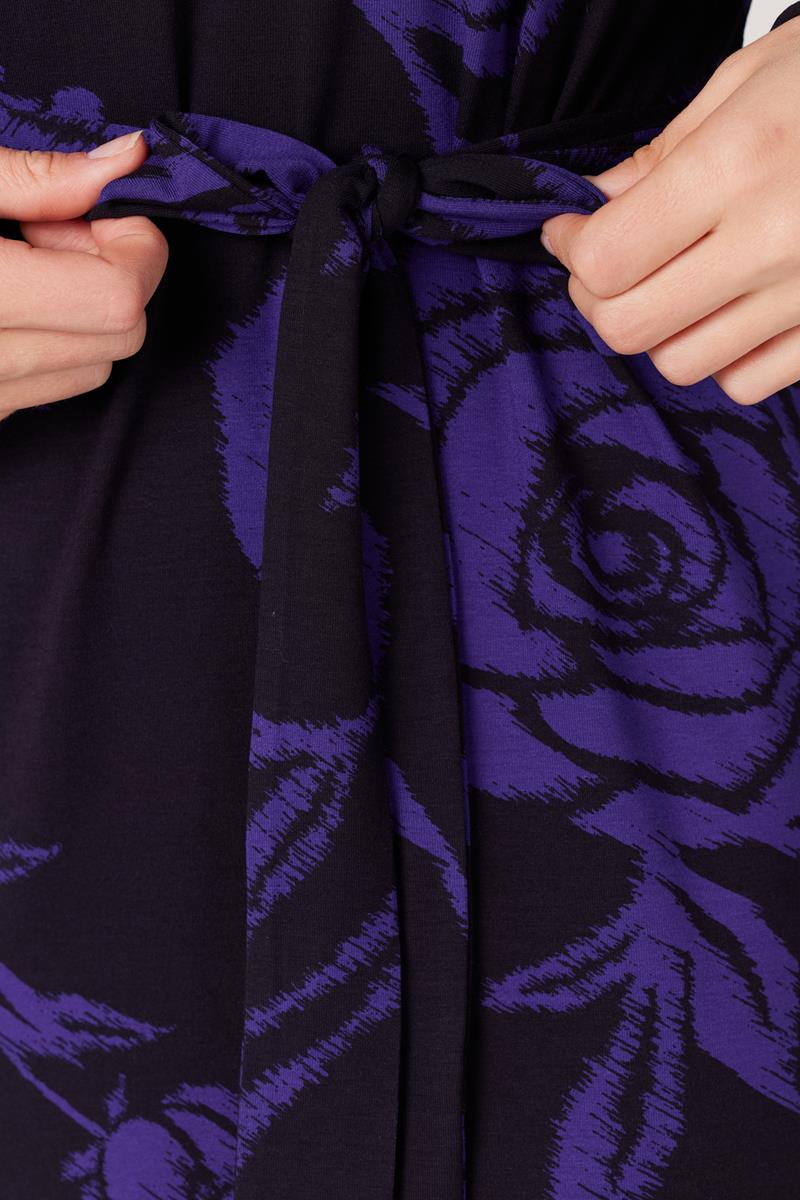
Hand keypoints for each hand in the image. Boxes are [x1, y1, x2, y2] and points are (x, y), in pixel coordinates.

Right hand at [0, 130, 167, 421]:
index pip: (116, 298)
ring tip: (22, 266)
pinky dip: (58, 343)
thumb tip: (127, 161)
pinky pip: (58, 389)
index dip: (122, 245)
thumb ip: (33, 178)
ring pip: (98, 368)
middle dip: (107, 273)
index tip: (81, 212)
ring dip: (84, 312)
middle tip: (46, 231)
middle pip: (122, 334)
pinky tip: (13, 305)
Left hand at [539, 16, 799, 404]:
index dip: (571, 250)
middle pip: (630, 327)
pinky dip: (722, 359)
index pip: (607, 258)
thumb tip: (593, 208)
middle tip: (607, 266)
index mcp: (739, 162)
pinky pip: (745, 383)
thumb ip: (661, 156)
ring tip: (677, 284)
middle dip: (600, 299)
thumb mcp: (749, 81)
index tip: (572, 231)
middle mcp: (773, 239)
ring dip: (661, 330)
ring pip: (681, 363)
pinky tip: (731, 311)